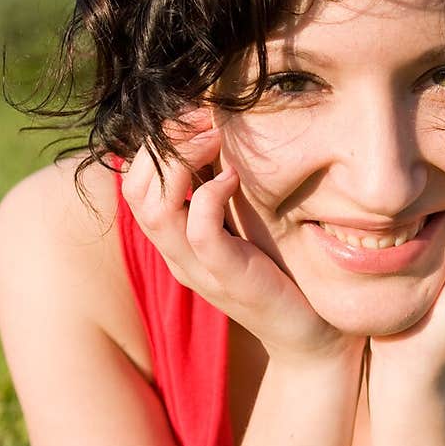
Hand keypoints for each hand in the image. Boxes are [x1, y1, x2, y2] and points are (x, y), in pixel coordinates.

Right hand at [121, 118, 364, 368]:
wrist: (309, 331)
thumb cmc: (280, 269)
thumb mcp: (244, 220)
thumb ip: (222, 184)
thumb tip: (217, 126)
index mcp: (175, 238)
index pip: (135, 182)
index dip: (156, 141)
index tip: (193, 114)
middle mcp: (176, 253)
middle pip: (136, 190)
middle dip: (163, 144)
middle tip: (202, 119)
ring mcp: (198, 267)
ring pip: (155, 209)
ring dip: (182, 162)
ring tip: (215, 139)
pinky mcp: (227, 276)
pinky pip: (198, 231)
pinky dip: (210, 195)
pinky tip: (235, 177)